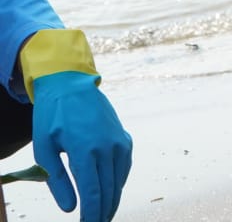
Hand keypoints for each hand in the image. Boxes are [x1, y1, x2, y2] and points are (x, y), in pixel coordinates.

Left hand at [31, 71, 131, 221]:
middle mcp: (108, 147)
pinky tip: (110, 191)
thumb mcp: (44, 148)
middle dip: (103, 212)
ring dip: (112, 200)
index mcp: (85, 149)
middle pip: (109, 190)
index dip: (92, 214)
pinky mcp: (124, 139)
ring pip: (119, 181)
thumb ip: (57, 180)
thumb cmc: (52, 117)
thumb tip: (70, 208)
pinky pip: (124, 168)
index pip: (93, 192)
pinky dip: (118, 183)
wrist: (72, 86)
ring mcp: (119, 142)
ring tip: (102, 215)